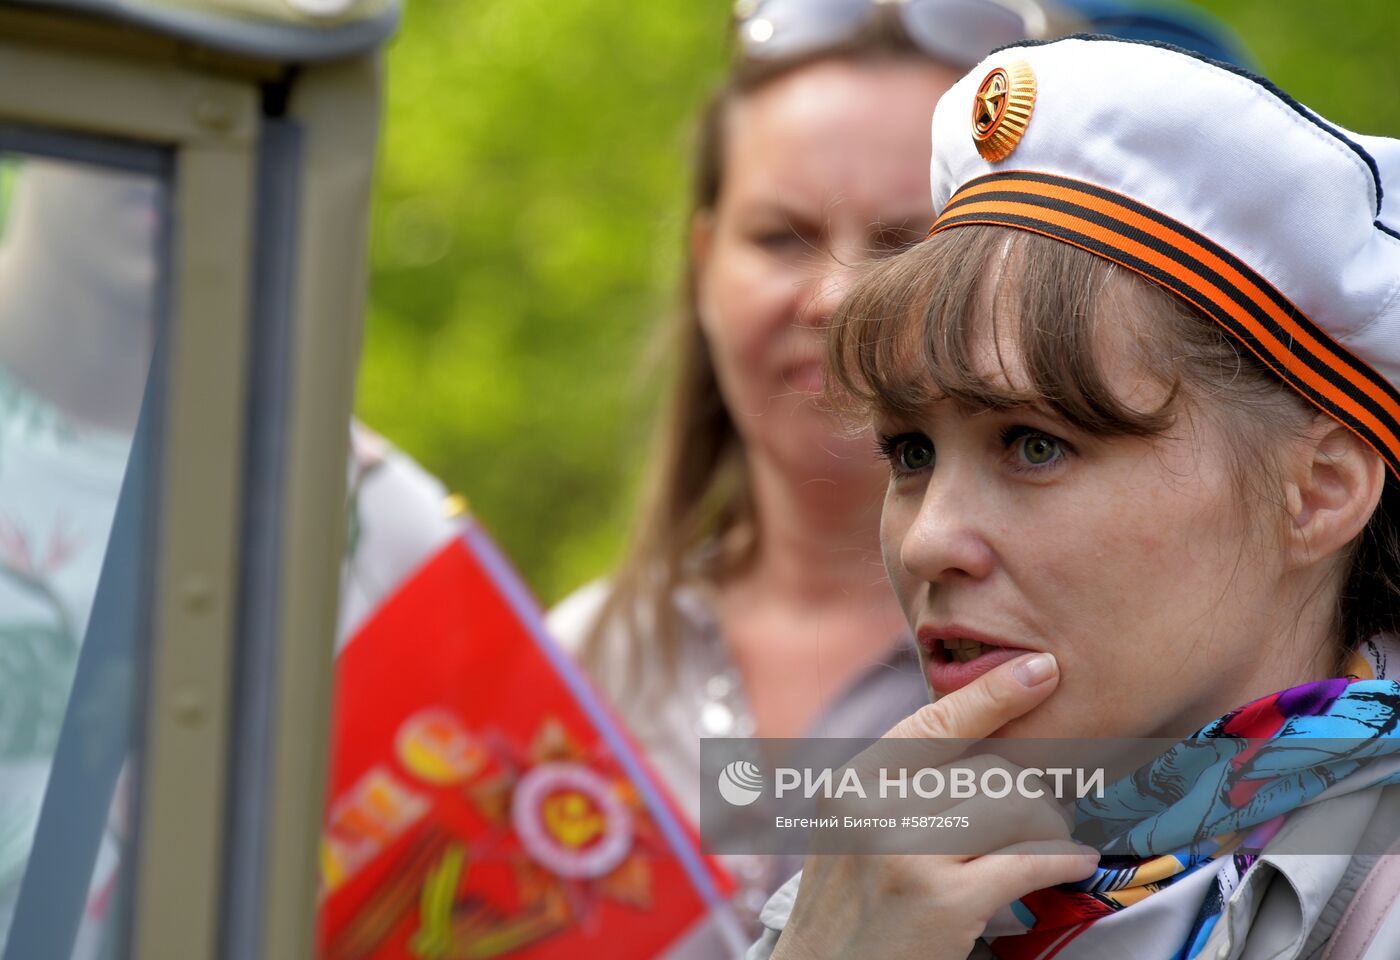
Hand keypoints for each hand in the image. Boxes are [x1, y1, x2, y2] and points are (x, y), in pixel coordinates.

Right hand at [770, 653, 1098, 959]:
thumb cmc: (852, 908)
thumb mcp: (853, 830)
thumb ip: (901, 786)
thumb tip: (986, 734)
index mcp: (852, 783)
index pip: (934, 722)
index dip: (994, 693)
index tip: (1041, 668)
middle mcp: (873, 808)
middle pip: (990, 770)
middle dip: (1033, 792)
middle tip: (1046, 815)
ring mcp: (905, 853)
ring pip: (1016, 807)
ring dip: (1051, 826)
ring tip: (1055, 842)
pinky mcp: (941, 900)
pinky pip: (1029, 861)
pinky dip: (1064, 860)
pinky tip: (1075, 863)